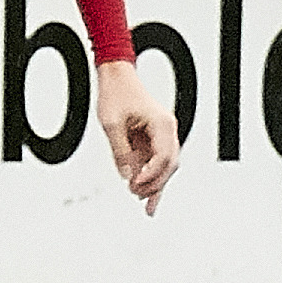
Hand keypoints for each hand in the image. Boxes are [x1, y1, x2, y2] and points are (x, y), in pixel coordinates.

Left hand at [93, 57, 181, 215]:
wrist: (116, 76)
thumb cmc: (115, 94)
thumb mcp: (111, 124)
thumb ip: (120, 151)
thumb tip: (127, 176)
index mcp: (162, 123)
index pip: (164, 157)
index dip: (151, 175)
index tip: (135, 185)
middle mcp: (167, 129)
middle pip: (170, 165)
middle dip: (155, 184)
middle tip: (137, 197)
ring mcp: (162, 134)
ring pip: (166, 167)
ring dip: (155, 185)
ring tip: (146, 206)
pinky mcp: (153, 138)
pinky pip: (156, 162)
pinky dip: (152, 178)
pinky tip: (147, 197)